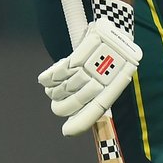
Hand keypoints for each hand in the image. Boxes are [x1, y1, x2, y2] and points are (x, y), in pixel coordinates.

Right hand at [38, 16, 141, 135]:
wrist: (115, 30)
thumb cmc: (109, 57)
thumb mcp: (107, 76)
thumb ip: (94, 94)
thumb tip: (75, 113)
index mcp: (111, 88)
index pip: (95, 111)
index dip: (81, 124)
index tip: (66, 131)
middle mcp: (102, 80)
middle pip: (73, 103)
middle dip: (62, 106)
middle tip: (59, 102)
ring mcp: (91, 67)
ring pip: (63, 88)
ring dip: (55, 89)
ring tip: (55, 87)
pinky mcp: (81, 53)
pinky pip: (58, 72)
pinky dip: (49, 77)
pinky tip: (46, 78)